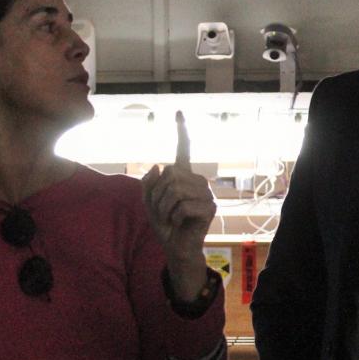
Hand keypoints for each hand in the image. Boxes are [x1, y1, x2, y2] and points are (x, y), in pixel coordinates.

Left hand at [141, 110, 215, 298]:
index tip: (179, 112)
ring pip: (175, 190)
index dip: (181, 131)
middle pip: (170, 175)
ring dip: (165, 207)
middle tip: (162, 211)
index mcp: (183, 176)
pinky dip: (174, 216)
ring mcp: (206, 194)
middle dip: (158, 195)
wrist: (175, 247)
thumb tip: (159, 165)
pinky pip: (183, 205)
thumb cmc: (165, 224)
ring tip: (170, 218)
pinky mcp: (209, 208)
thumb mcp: (149, 203)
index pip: (183, 150)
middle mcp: (197, 181)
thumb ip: (149, 183)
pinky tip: (179, 222)